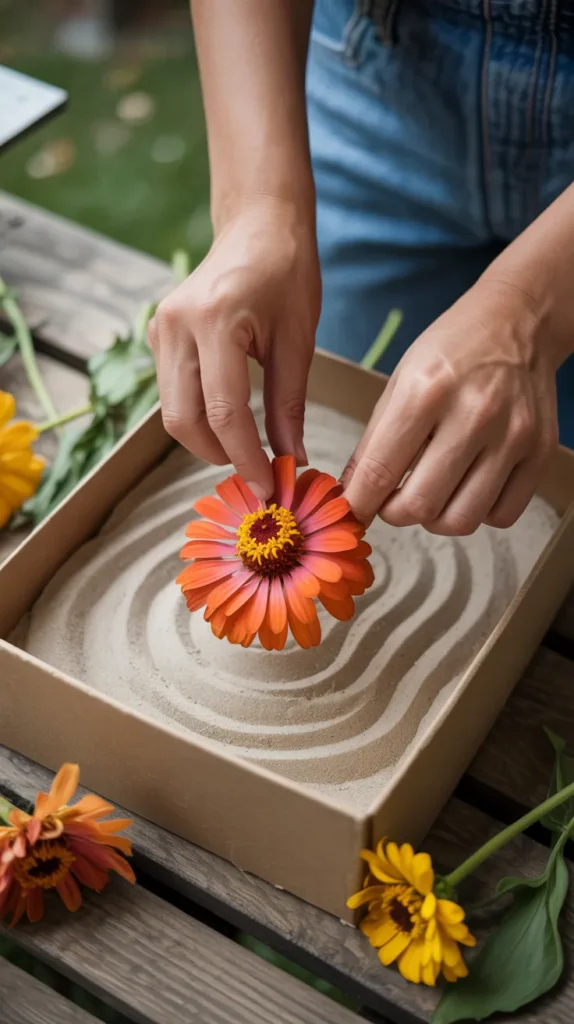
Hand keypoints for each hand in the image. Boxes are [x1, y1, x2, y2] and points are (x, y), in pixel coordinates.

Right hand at [149, 198, 320, 499]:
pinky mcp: (157, 335)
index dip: (246, 458)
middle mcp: (176, 325)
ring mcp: (160, 329)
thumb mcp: (297, 340)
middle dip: (220, 455)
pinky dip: (198, 417)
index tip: (268, 487)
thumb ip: (289, 404)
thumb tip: (294, 458)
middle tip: (258, 472)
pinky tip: (230, 422)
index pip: (224, 412)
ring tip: (247, 451)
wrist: (257, 225)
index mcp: (215, 320)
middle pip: (183, 419)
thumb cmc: (287, 272)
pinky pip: (172, 392)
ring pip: (172, 411)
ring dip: (206, 440)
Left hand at [343, 278, 558, 534]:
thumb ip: (375, 441)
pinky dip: (476, 514)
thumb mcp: (400, 381)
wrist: (519, 320)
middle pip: (421, 505)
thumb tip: (355, 495)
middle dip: (394, 514)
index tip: (352, 514)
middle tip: (391, 501)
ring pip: (461, 520)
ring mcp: (512, 436)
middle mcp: (473, 415)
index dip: (358, 504)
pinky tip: (466, 489)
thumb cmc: (452, 349)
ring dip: (434, 519)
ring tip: (429, 494)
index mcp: (426, 390)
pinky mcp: (540, 452)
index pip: (379, 472)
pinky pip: (500, 515)